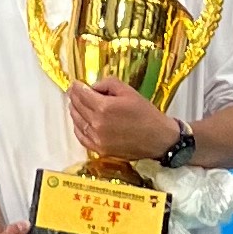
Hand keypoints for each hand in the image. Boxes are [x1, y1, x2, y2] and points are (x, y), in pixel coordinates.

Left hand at [64, 78, 178, 162]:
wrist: (158, 139)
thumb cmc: (146, 114)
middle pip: (77, 107)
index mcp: (104, 107)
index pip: (81, 94)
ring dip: (74, 111)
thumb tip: (92, 87)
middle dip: (74, 97)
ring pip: (77, 121)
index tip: (75, 84)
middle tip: (74, 92)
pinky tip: (79, 121)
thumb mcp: (128, 91)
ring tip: (75, 104)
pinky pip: (81, 136)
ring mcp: (97, 138)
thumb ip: (107, 84)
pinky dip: (77, 127)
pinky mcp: (99, 149)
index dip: (77, 87)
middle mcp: (97, 124)